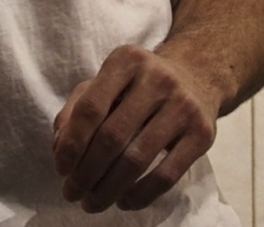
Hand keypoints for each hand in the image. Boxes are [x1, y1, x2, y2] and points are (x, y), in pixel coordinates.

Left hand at [51, 45, 226, 212]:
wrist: (197, 76)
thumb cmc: (139, 85)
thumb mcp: (106, 82)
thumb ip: (76, 109)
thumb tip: (60, 149)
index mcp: (126, 61)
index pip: (91, 108)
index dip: (72, 144)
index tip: (61, 169)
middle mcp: (157, 78)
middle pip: (112, 137)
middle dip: (86, 173)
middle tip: (72, 193)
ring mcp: (183, 105)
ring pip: (137, 160)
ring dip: (108, 189)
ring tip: (92, 202)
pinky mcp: (203, 133)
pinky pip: (167, 175)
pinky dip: (140, 195)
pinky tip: (124, 202)